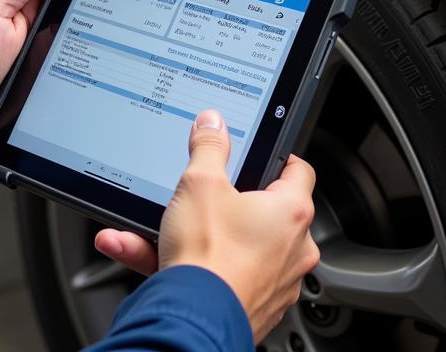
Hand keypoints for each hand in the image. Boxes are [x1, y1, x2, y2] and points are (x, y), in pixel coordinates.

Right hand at [95, 110, 319, 342]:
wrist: (193, 322)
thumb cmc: (208, 257)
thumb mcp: (200, 183)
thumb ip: (209, 146)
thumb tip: (213, 123)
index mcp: (291, 212)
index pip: (298, 170)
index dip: (277, 156)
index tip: (258, 153)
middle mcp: (293, 249)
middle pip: (264, 209)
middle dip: (228, 200)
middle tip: (203, 192)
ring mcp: (276, 282)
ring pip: (235, 245)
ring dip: (197, 233)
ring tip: (158, 226)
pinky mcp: (254, 306)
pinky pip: (221, 272)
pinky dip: (190, 263)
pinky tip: (147, 251)